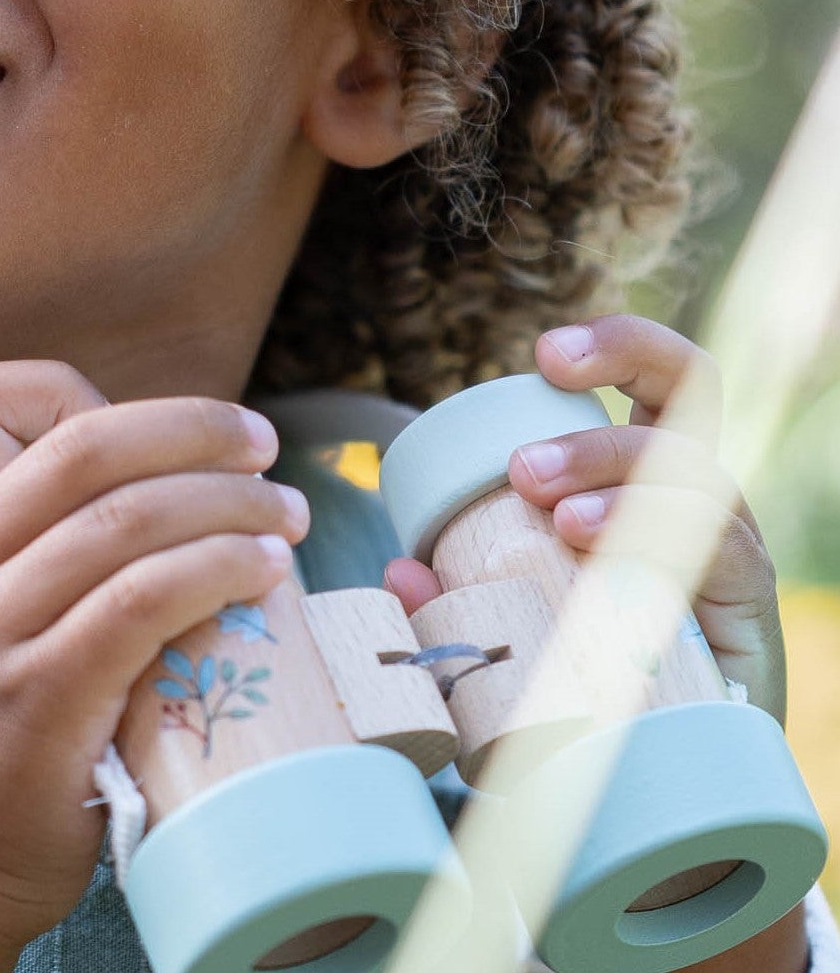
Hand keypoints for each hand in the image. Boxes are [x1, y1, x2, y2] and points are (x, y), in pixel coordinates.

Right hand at [0, 361, 308, 972]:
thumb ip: (39, 547)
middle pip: (83, 444)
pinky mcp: (39, 699)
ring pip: (127, 518)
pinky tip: (262, 572)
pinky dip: (216, 569)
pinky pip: (141, 601)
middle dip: (192, 427)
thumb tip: (175, 486)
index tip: (159, 424)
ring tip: (287, 518)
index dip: (71, 383)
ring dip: (230, 503)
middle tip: (263, 445)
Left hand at [383, 313, 786, 723]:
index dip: (615, 349)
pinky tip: (601, 550)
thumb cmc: (579, 693)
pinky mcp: (748, 613)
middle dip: (621, 373)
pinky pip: (723, 552)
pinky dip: (658, 536)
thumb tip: (400, 574)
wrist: (660, 798)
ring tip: (553, 514)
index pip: (652, 388)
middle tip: (524, 461)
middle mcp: (690, 501)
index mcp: (639, 484)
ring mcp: (724, 552)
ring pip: (697, 471)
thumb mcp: (507, 637)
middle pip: (692, 393)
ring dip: (617, 475)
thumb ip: (456, 606)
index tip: (545, 355)